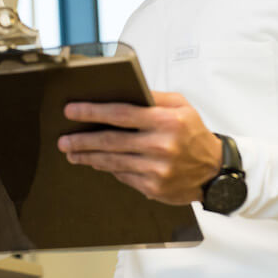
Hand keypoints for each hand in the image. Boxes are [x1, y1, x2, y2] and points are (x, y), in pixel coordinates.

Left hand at [56, 91, 221, 204]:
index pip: (121, 114)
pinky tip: (95, 163)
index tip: (71, 111)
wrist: (215, 171)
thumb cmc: (194, 134)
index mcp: (166, 121)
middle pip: (111, 141)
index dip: (92, 112)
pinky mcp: (153, 187)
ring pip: (112, 162)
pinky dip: (107, 169)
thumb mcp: (181, 107)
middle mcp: (161, 145)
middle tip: (63, 140)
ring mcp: (156, 169)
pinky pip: (123, 176)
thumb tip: (123, 90)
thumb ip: (154, 97)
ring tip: (72, 152)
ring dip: (88, 157)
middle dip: (82, 140)